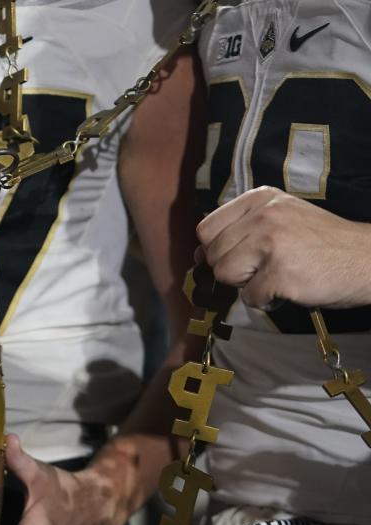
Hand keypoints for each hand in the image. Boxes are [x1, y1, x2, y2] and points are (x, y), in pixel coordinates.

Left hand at [196, 186, 370, 308]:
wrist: (368, 258)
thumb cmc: (320, 242)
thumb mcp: (281, 217)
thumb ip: (239, 230)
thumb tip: (197, 256)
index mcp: (259, 198)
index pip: (206, 229)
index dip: (214, 249)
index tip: (236, 257)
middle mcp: (263, 215)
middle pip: (213, 255)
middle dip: (233, 269)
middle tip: (265, 268)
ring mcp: (272, 243)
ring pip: (225, 276)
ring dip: (246, 285)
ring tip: (276, 275)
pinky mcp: (281, 273)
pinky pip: (249, 297)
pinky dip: (266, 300)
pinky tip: (289, 287)